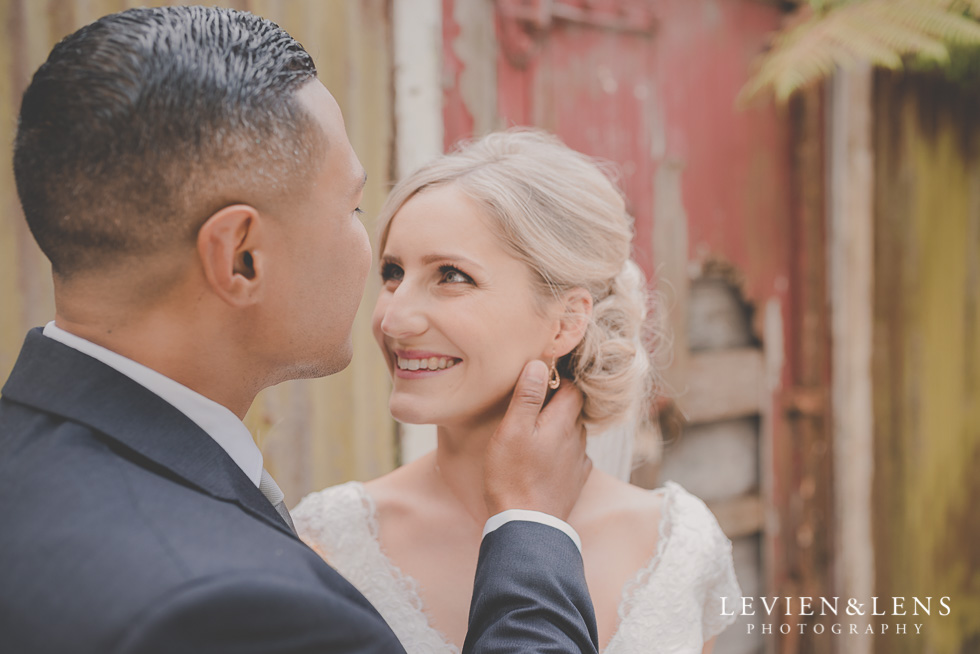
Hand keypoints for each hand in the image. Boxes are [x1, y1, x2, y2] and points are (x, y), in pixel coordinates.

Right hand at [483, 359, 591, 520]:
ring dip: (562, 427)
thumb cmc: (513, 475)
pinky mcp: (575, 482)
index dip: (561, 380)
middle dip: (561, 402)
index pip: (574, 389)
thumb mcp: (511, 430)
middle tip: (537, 400)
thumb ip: (527, 396)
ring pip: (576, 434)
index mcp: (563, 422)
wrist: (526, 525)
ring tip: (540, 428)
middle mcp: (577, 439)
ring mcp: (578, 462)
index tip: (543, 378)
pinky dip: (565, 451)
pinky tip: (551, 455)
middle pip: (576, 411)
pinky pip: (576, 457)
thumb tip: (539, 364)